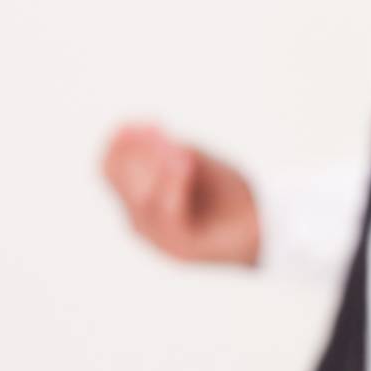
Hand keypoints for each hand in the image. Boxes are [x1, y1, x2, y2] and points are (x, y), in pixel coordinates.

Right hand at [101, 122, 260, 265]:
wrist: (260, 225)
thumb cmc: (225, 191)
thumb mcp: (191, 160)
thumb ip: (164, 149)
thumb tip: (135, 127)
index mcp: (136, 198)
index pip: (110, 168)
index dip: (121, 142)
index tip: (148, 122)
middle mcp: (139, 219)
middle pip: (120, 181)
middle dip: (140, 152)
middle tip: (163, 133)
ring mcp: (156, 237)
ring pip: (141, 199)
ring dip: (158, 167)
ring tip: (180, 150)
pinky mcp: (179, 249)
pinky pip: (166, 216)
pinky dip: (172, 185)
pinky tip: (185, 163)